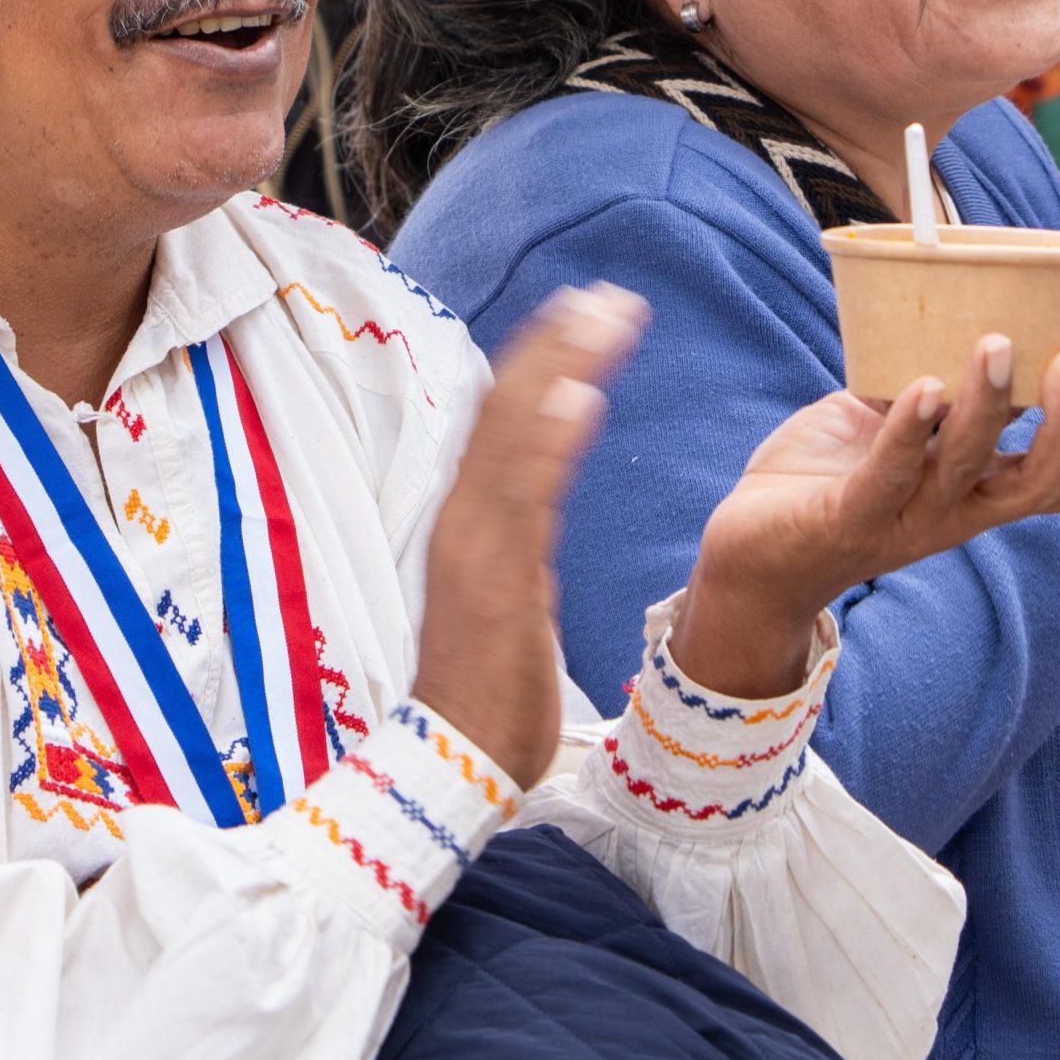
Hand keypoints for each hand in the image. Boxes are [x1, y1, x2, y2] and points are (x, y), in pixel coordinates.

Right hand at [409, 283, 645, 786]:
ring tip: (603, 318)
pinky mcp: (498, 577)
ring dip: (560, 368)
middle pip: (504, 409)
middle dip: (554, 345)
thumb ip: (515, 546)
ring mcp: (476, 545)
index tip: (576, 314)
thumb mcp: (506, 599)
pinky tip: (580, 395)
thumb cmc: (485, 691)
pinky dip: (547, 440)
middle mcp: (463, 520)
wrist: (454, 764)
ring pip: (513, 433)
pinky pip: (524, 495)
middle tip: (604, 295)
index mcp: (466, 523)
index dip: (534, 363)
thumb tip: (532, 510)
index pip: (497, 421)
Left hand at [671, 337, 1059, 697]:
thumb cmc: (833, 473)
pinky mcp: (851, 519)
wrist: (753, 548)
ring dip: (987, 405)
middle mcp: (962, 511)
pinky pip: (890, 476)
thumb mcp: (901, 417)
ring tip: (996, 341)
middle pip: (1047, 484)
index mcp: (987, 489)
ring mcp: (910, 519)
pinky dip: (910, 430)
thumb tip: (977, 296)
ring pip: (968, 470)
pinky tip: (924, 385)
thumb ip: (940, 373)